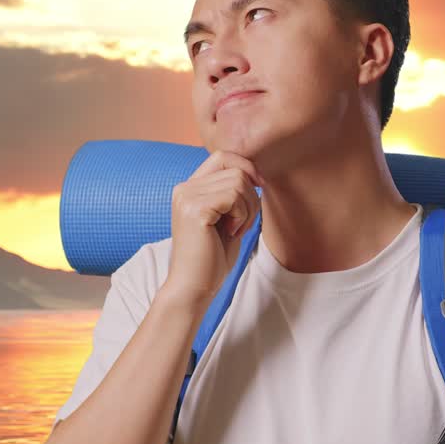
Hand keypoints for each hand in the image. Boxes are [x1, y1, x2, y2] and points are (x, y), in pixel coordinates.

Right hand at [163, 150, 264, 310]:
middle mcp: (184, 188)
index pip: (223, 156)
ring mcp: (187, 196)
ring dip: (248, 208)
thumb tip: (255, 172)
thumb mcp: (226, 218)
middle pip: (235, 169)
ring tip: (236, 230)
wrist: (194, 287)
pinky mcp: (195, 209)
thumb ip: (233, 194)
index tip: (260, 187)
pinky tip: (231, 233)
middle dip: (251, 196)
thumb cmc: (212, 258)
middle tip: (244, 223)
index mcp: (190, 188)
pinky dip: (242, 216)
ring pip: (238, 182)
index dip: (247, 167)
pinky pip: (234, 197)